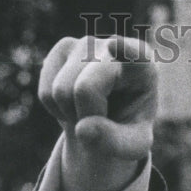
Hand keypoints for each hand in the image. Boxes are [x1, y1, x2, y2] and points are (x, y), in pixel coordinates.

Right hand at [37, 35, 156, 190]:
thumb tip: (83, 130)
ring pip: (61, 91)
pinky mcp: (63, 48)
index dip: (124, 50)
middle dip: (86, 115)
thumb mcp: (132, 146)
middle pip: (85, 89)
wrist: (108, 116)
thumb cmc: (127, 127)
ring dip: (71, 113)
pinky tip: (74, 102)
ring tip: (90, 109)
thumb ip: (115, 143)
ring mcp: (86, 44)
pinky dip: (56, 109)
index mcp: (144, 68)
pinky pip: (45, 92)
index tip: (113, 45)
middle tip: (102, 118)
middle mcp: (115, 47)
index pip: (135, 56)